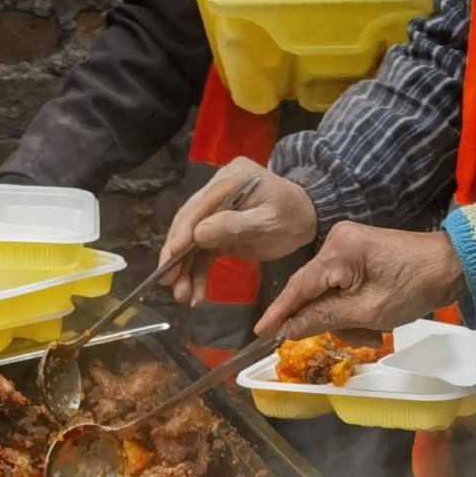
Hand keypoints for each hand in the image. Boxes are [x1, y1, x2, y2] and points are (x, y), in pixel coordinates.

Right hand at [162, 159, 318, 305]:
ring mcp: (214, 213)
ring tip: (182, 296)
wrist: (307, 219)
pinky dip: (197, 273)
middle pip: (187, 224)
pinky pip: (202, 253)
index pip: (198, 206)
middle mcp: (216, 193)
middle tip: (168, 282)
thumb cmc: (292, 215)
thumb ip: (236, 225)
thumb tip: (198, 233)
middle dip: (177, 256)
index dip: (182, 231)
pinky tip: (195, 294)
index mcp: (229, 180)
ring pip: (191, 242)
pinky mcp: (217, 231)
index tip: (172, 254)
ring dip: (185, 270)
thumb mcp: (269, 220)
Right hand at [256, 222, 461, 341]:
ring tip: (374, 335)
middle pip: (313, 294)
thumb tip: (290, 328)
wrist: (451, 266)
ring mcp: (348, 248)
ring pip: (328, 296)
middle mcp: (336, 243)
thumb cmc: (413, 286)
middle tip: (359, 341)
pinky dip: (354, 311)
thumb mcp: (368, 311)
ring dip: (347, 322)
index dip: (278, 313)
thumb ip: (324, 318)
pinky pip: (342, 289)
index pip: (298, 287)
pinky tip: (374, 324)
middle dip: (332, 323)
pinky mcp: (359, 255)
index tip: (259, 333)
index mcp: (338, 251)